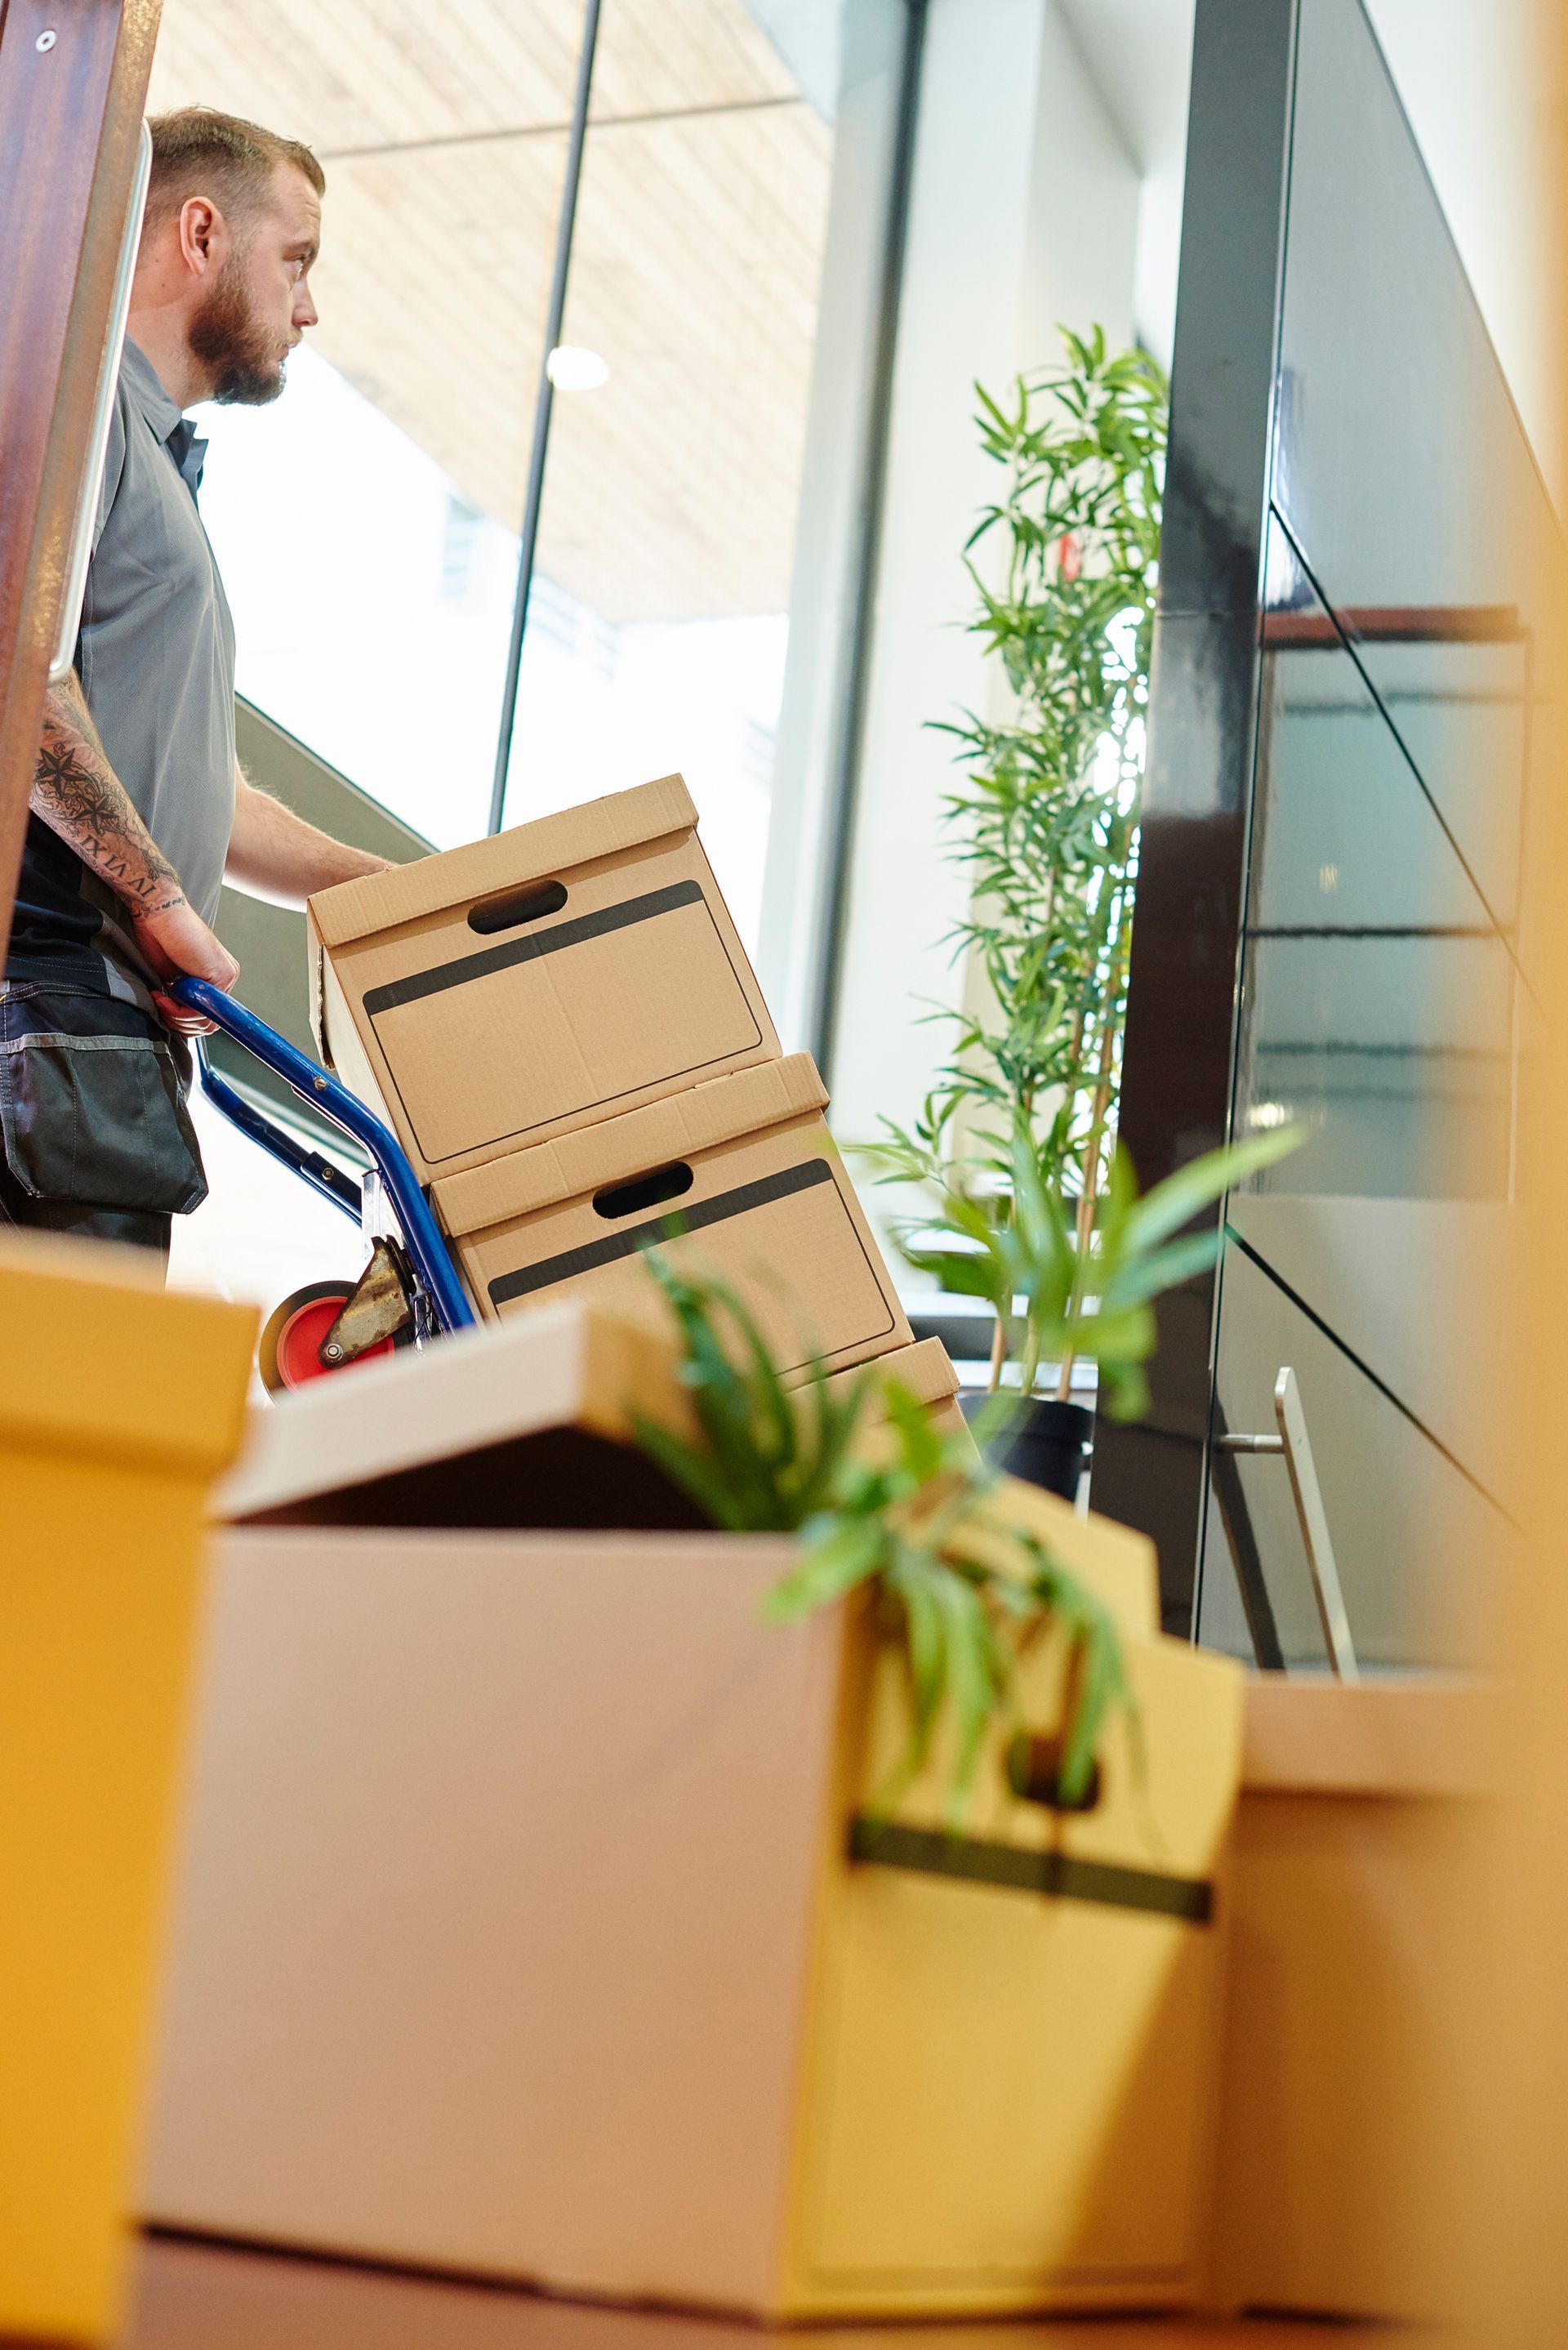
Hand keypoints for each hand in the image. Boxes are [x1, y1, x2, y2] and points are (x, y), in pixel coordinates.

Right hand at [132, 894, 240, 1034]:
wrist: (158, 913)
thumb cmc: (159, 938)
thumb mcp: (170, 979)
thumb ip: (180, 1000)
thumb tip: (178, 1023)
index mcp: (216, 979)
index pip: (207, 1018)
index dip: (182, 1023)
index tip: (162, 1009)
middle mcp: (226, 978)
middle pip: (208, 1024)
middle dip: (178, 1023)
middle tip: (160, 1005)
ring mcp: (227, 976)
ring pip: (206, 1021)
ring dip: (176, 1016)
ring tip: (161, 997)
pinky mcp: (221, 974)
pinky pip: (202, 1010)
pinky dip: (179, 1009)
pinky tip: (166, 993)